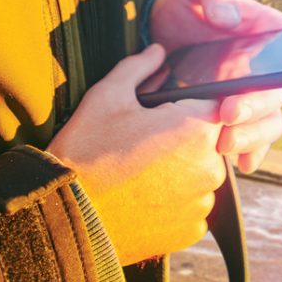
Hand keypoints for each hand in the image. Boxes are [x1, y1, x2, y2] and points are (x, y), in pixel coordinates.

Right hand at [48, 45, 223, 264]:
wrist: (65, 217)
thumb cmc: (85, 152)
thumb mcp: (108, 98)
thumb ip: (139, 68)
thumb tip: (158, 51)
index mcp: (197, 129)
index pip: (216, 107)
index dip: (190, 108)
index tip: (166, 116)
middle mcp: (211, 166)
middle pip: (210, 143)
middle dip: (185, 141)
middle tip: (145, 147)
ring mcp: (203, 201)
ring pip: (201, 176)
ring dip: (182, 173)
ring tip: (141, 175)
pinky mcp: (192, 229)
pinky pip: (192, 207)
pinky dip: (175, 203)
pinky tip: (144, 199)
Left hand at [149, 0, 281, 172]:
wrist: (153, 38)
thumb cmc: (184, 7)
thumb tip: (231, 19)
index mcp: (265, 33)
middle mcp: (265, 68)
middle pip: (277, 93)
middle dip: (256, 107)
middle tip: (227, 114)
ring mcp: (249, 95)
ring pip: (269, 122)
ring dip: (253, 136)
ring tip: (224, 143)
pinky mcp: (231, 117)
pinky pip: (253, 140)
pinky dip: (252, 154)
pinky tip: (243, 164)